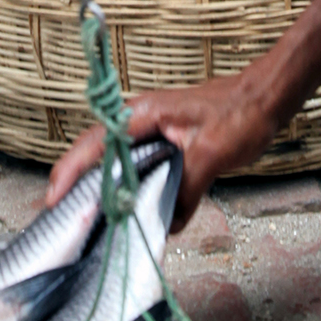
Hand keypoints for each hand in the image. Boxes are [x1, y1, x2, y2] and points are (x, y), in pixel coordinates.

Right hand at [44, 71, 277, 233]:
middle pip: (98, 153)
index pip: (95, 143)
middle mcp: (142, 120)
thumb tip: (166, 223)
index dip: (70, 171)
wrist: (266, 97)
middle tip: (62, 218)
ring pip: (119, 162)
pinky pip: (141, 167)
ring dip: (106, 188)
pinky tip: (136, 211)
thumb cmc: (241, 113)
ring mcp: (154, 130)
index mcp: (143, 114)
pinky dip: (133, 188)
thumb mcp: (211, 153)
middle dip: (78, 183)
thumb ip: (184, 188)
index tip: (54, 199)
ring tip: (91, 219)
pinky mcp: (168, 143)